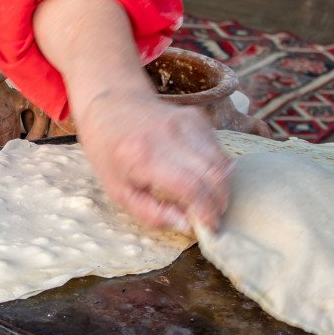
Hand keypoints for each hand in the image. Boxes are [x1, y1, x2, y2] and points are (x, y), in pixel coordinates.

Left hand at [73, 88, 232, 232]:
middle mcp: (170, 136)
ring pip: (222, 162)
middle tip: (214, 218)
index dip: (206, 211)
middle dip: (219, 202)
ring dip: (222, 187)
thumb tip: (187, 225)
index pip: (191, 187)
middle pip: (213, 175)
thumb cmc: (110, 154)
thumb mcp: (118, 192)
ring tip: (211, 202)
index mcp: (144, 157)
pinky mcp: (198, 117)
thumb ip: (151, 213)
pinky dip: (217, 169)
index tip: (210, 227)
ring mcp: (187, 122)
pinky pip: (218, 149)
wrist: (111, 107)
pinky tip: (204, 178)